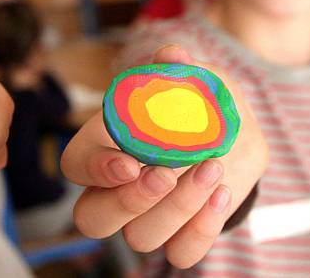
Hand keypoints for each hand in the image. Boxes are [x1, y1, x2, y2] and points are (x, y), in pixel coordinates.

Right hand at [61, 45, 267, 268]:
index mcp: (105, 145)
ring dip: (177, 208)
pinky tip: (223, 193)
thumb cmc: (198, 102)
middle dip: (128, 201)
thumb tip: (171, 55)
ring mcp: (147, 217)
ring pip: (140, 237)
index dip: (95, 168)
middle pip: (93, 218)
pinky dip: (202, 229)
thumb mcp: (192, 80)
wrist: (233, 134)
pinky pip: (181, 253)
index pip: (75, 165)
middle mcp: (116, 189)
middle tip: (165, 175)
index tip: (129, 163)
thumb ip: (178, 69)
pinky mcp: (180, 235)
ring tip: (212, 170)